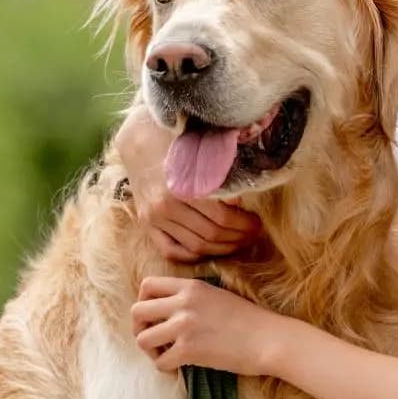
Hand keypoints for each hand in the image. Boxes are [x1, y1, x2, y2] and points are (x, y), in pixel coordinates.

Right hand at [115, 108, 260, 262]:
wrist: (140, 143)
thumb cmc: (178, 144)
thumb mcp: (201, 153)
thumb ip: (221, 176)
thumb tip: (239, 202)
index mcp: (183, 187)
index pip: (223, 217)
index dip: (245, 224)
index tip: (257, 222)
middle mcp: (165, 206)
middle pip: (212, 234)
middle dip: (238, 237)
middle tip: (252, 233)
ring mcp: (154, 218)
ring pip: (196, 247)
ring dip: (223, 248)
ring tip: (238, 241)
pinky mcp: (147, 225)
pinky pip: (172, 251)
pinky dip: (194, 256)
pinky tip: (211, 249)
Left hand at [131, 276, 289, 374]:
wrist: (269, 339)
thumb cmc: (249, 320)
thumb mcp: (217, 296)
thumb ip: (192, 297)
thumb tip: (168, 310)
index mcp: (191, 286)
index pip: (147, 286)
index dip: (144, 302)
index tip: (155, 316)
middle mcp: (183, 302)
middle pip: (137, 311)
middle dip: (140, 328)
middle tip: (155, 338)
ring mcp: (185, 326)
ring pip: (142, 339)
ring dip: (151, 350)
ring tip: (166, 353)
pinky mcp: (189, 350)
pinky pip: (160, 362)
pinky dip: (166, 367)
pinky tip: (179, 366)